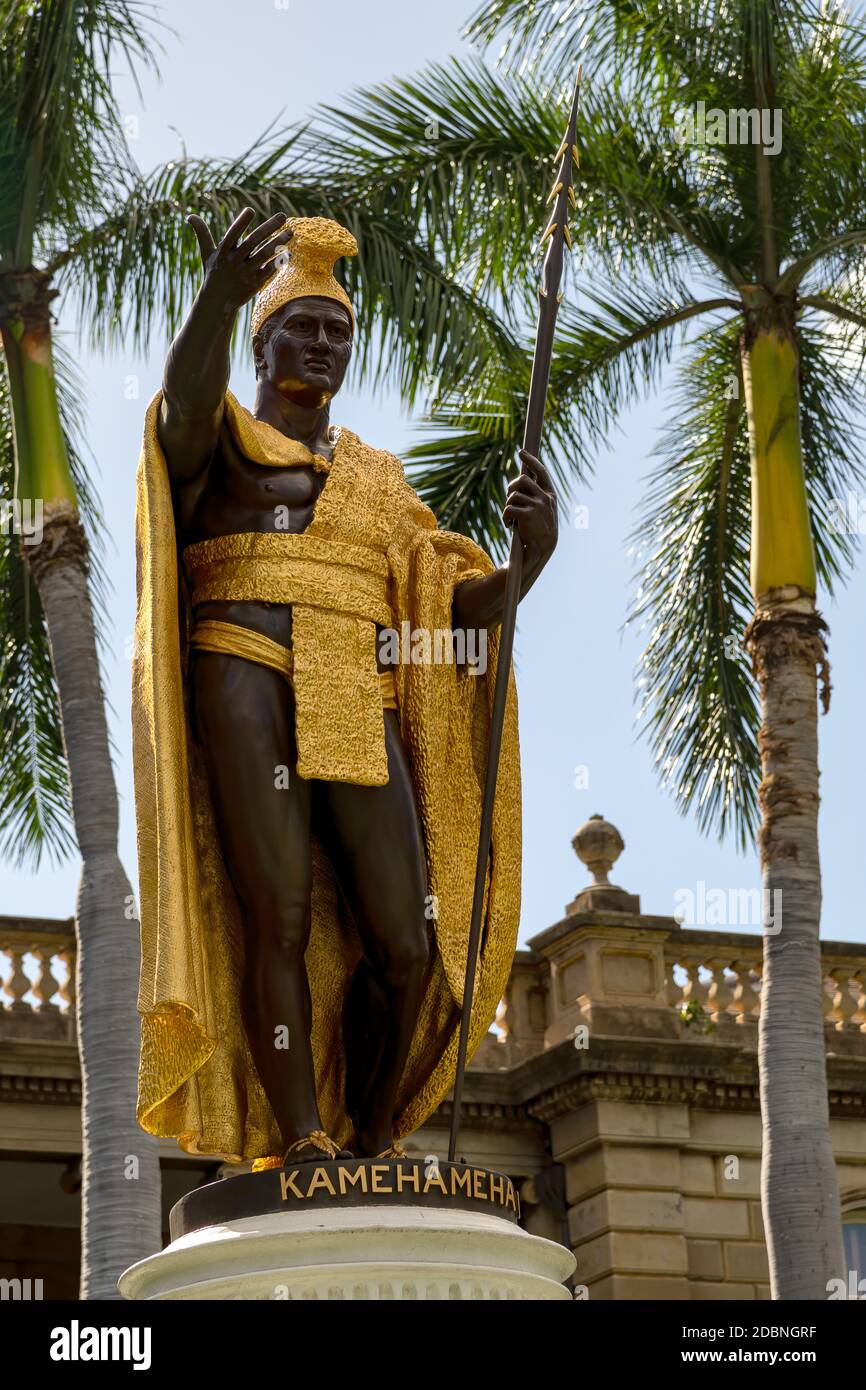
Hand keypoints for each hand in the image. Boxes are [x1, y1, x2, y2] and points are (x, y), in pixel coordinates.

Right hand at [187, 207, 292, 315]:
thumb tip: (189, 216)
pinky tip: (288, 253)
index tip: (250, 210)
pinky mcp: (255, 283)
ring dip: (278, 242)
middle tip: (283, 216)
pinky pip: (269, 271)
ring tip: (291, 232)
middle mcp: (235, 261)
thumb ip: (202, 234)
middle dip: (269, 228)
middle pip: (254, 241)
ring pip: (264, 255)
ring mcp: (246, 272)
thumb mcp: (206, 254)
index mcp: (223, 251)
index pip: (232, 234)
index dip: (240, 223)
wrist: (218, 302)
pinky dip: (278, 262)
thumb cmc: (213, 273)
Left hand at [502, 449, 557, 571]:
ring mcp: (538, 506)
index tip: (521, 452)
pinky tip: (508, 525)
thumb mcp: (543, 509)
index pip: (541, 472)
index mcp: (550, 495)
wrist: (542, 549)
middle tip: (509, 498)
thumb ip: (535, 495)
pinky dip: (505, 517)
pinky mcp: (528, 515)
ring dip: (507, 505)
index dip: (531, 460)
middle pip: (522, 479)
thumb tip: (519, 482)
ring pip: (513, 495)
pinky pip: (509, 508)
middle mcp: (545, 497)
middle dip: (511, 487)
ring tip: (509, 517)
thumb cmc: (540, 528)